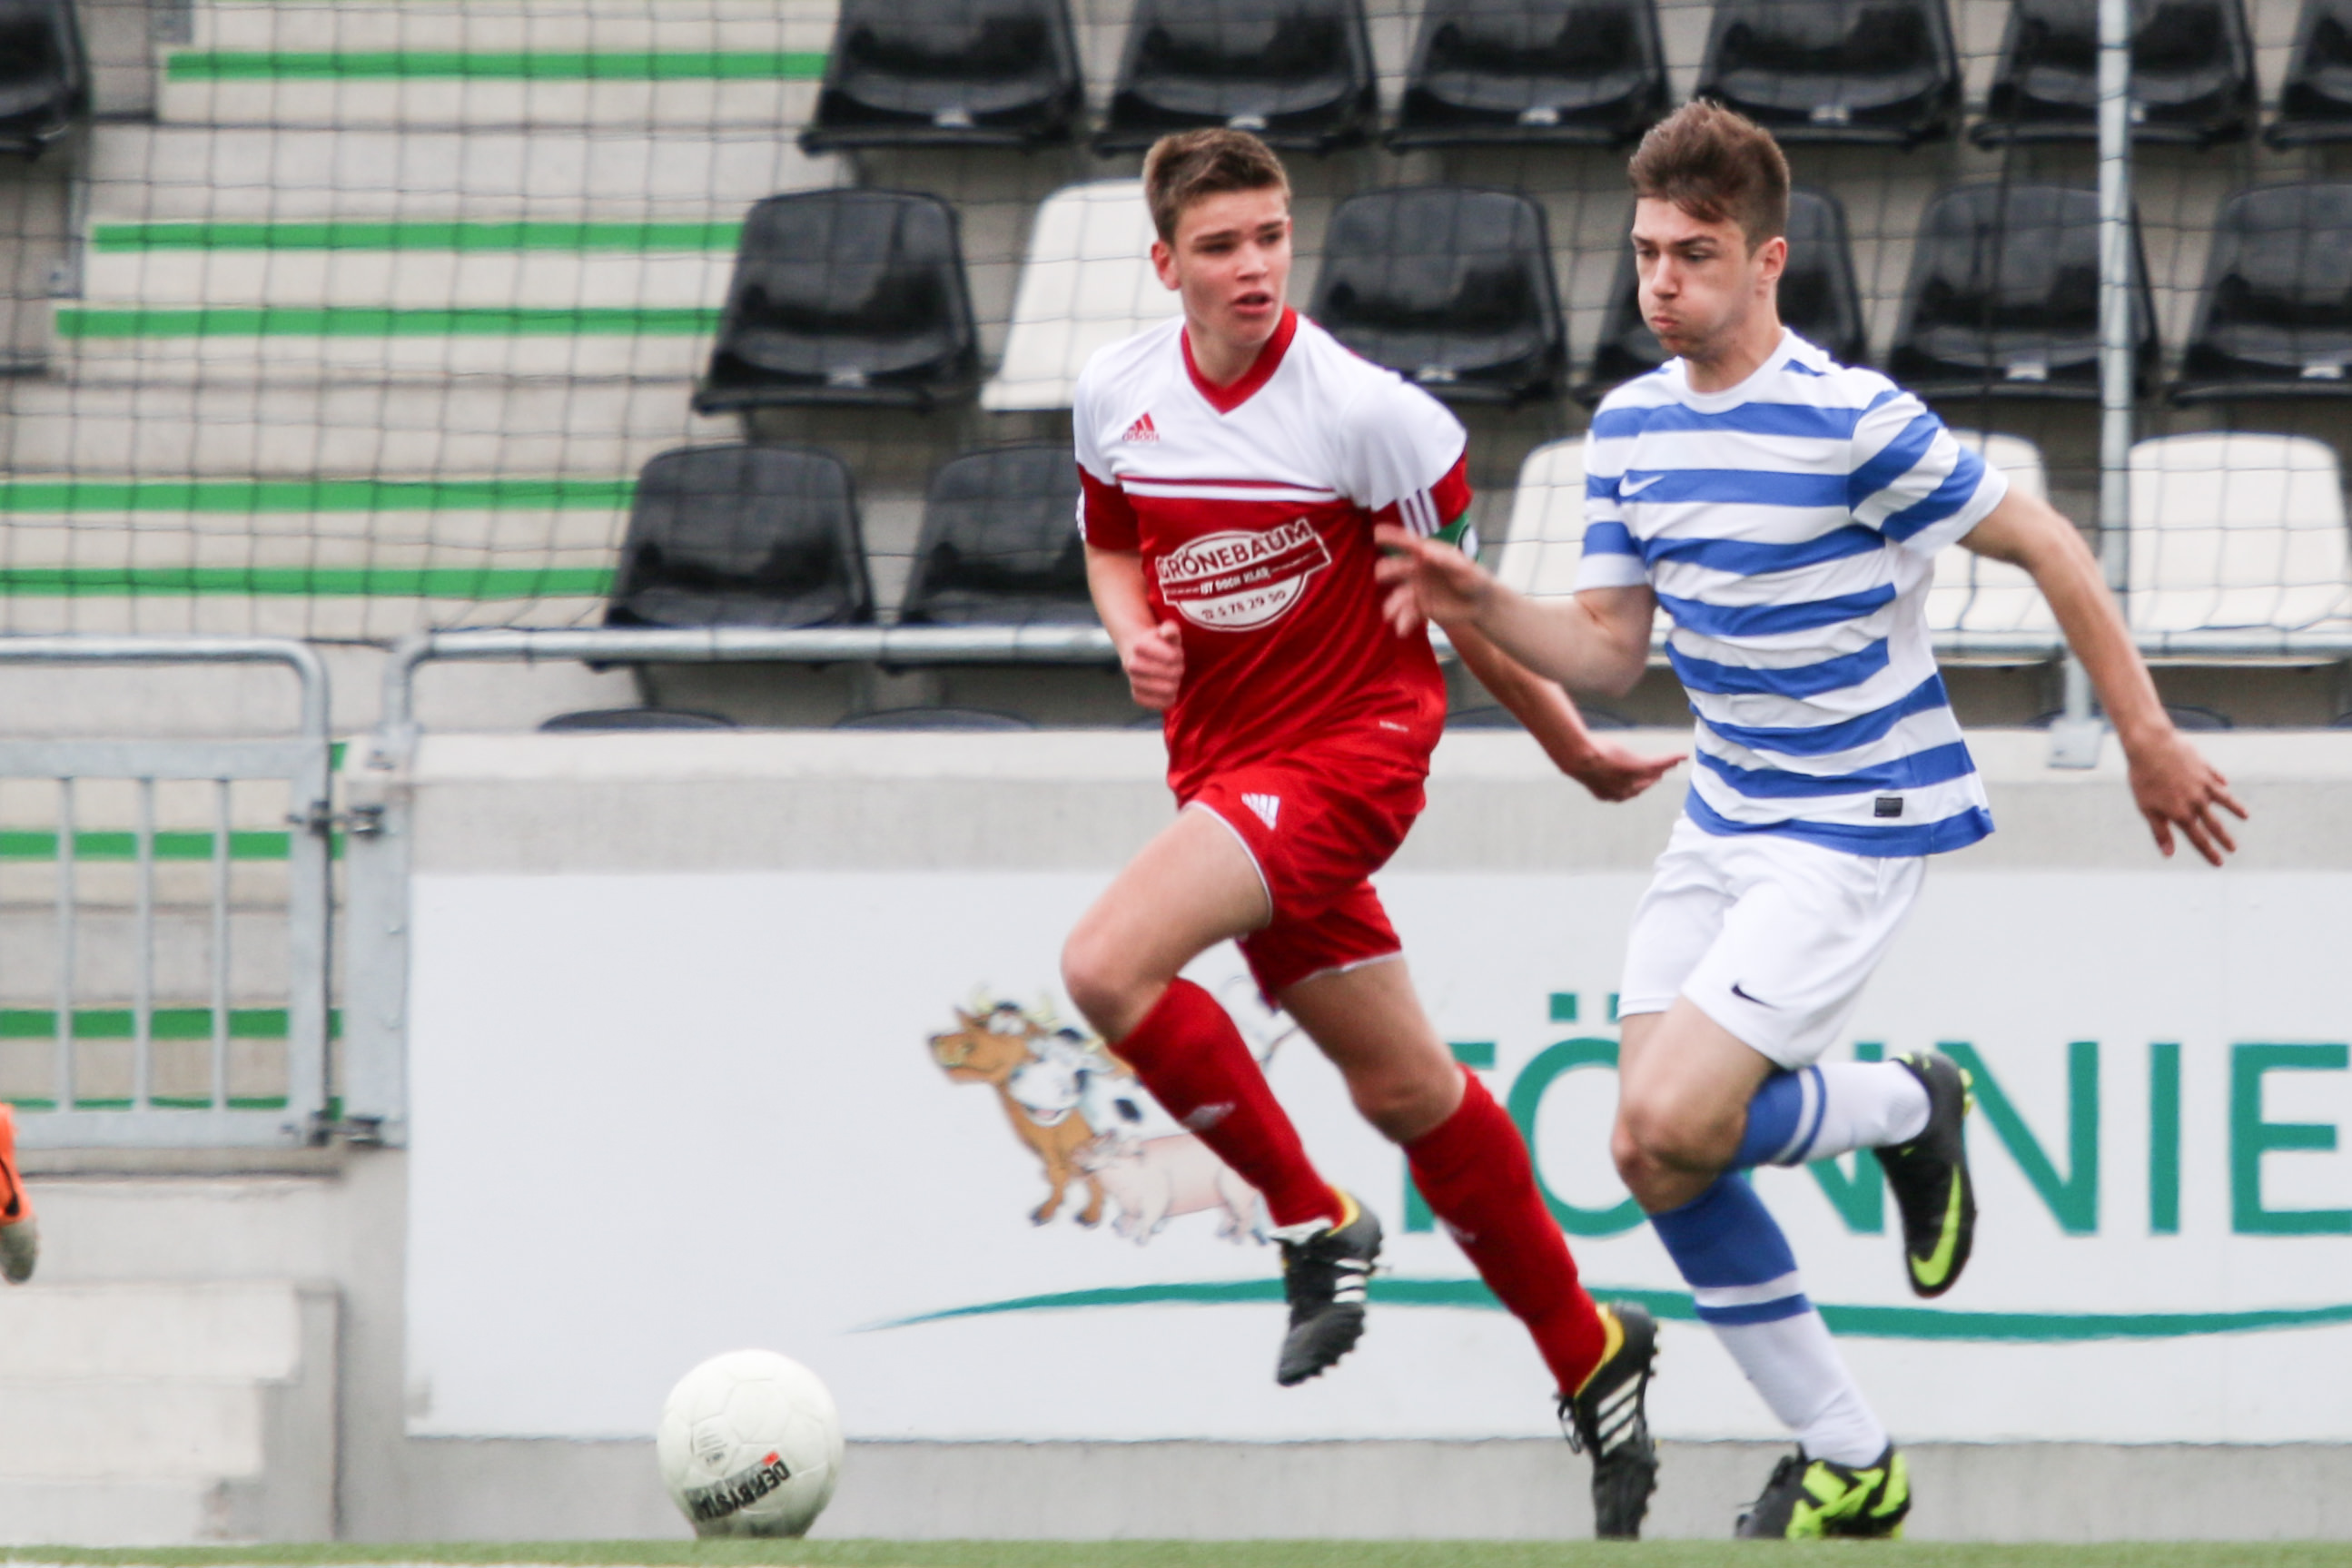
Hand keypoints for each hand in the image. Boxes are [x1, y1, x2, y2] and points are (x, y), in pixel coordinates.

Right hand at [1121, 620, 1183, 710]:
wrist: (1138, 655)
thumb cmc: (1158, 643)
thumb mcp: (1165, 631)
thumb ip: (1170, 629)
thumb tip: (1168, 632)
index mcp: (1139, 645)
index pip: (1172, 657)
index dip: (1178, 655)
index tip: (1175, 653)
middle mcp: (1132, 665)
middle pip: (1171, 674)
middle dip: (1178, 670)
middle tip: (1176, 667)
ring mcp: (1133, 682)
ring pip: (1168, 690)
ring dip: (1176, 684)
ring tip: (1172, 678)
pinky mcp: (1137, 697)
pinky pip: (1160, 704)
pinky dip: (1169, 699)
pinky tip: (1168, 691)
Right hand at [1373, 524, 1492, 633]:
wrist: (1481, 605)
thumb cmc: (1475, 579)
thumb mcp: (1465, 568)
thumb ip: (1446, 559)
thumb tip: (1424, 551)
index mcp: (1428, 555)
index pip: (1408, 543)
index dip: (1393, 536)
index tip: (1377, 533)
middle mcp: (1418, 570)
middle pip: (1397, 568)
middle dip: (1387, 570)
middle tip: (1381, 574)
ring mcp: (1417, 589)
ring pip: (1398, 595)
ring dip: (1392, 604)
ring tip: (1390, 614)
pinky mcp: (1420, 607)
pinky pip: (1407, 613)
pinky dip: (1403, 621)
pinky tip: (1402, 630)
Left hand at [1562, 737, 1686, 802]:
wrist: (1578, 757)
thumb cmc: (1576, 758)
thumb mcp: (1585, 766)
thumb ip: (1589, 767)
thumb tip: (1577, 759)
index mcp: (1609, 795)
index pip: (1628, 791)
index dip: (1638, 784)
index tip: (1644, 779)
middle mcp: (1624, 792)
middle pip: (1644, 784)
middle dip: (1654, 777)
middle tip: (1662, 771)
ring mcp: (1632, 780)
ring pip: (1653, 774)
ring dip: (1665, 767)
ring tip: (1675, 762)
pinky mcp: (1640, 768)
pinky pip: (1660, 764)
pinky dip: (1672, 760)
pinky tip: (1682, 756)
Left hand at [2125, 726, 2246, 864]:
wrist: (2152, 746)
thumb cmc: (2143, 778)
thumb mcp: (2146, 808)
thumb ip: (2160, 831)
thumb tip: (2169, 854)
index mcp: (2181, 814)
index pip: (2198, 839)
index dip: (2209, 853)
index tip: (2219, 863)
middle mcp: (2197, 801)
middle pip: (2214, 824)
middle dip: (2224, 838)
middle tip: (2233, 849)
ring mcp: (2203, 784)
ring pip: (2224, 800)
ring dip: (2235, 809)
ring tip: (2245, 816)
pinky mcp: (2205, 767)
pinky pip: (2216, 778)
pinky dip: (2221, 783)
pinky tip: (2225, 784)